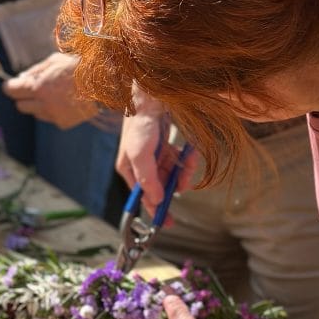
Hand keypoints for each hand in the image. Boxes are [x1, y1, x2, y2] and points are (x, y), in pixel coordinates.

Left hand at [3, 52, 97, 127]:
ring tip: (57, 93)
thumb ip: (34, 72)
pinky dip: (54, 111)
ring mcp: (53, 116)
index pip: (11, 91)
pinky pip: (50, 118)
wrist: (104, 82)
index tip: (12, 86)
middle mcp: (43, 104)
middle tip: (35, 89)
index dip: (11, 87)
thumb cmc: (78, 66)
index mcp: (38, 87)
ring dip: (40, 105)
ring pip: (36, 113)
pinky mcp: (62, 123)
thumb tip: (20, 79)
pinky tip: (67, 101)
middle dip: (24, 97)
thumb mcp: (53, 61)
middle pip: (20, 106)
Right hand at [116, 86, 197, 215]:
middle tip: (186, 180)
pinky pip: (178, 160)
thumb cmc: (142, 123)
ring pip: (172, 174)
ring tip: (189, 159)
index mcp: (129, 170)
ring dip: (183, 170)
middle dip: (174, 184)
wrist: (153, 95)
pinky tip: (189, 150)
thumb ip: (147, 179)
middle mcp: (140, 165)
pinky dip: (186, 158)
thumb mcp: (141, 154)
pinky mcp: (165, 146)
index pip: (143, 198)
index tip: (169, 223)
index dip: (155, 211)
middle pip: (160, 187)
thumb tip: (156, 201)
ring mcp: (153, 156)